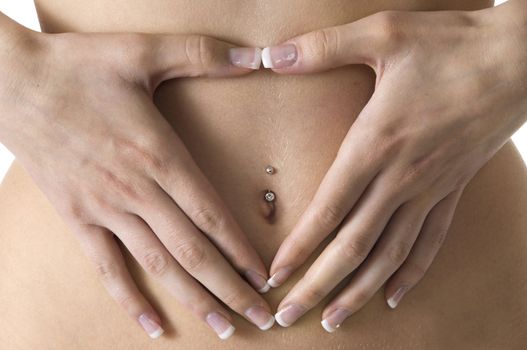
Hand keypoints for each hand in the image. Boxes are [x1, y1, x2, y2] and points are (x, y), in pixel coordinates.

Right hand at [0, 16, 273, 339]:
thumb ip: (202, 53)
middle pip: (193, 251)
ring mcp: (104, 209)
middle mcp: (136, 190)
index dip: (241, 250)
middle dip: (231, 288)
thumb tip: (255, 57)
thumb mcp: (143, 50)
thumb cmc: (78, 67)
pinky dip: (130, 300)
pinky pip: (106, 268)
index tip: (266, 277)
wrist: (11, 84)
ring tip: (222, 328)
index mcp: (158, 155)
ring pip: (158, 266)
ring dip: (194, 300)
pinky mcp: (77, 218)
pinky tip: (152, 325)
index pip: (211, 214)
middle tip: (261, 319)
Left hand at [262, 2, 526, 329]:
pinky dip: (411, 273)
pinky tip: (394, 296)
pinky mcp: (453, 190)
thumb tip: (268, 54)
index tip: (273, 276)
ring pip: (389, 256)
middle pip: (352, 247)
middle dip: (316, 286)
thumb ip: (321, 48)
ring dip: (358, 292)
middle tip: (286, 316)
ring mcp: (431, 190)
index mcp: (375, 144)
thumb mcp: (382, 34)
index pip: (327, 211)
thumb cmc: (452, 44)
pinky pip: (431, 242)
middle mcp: (401, 178)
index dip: (298, 249)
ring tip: (332, 320)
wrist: (521, 58)